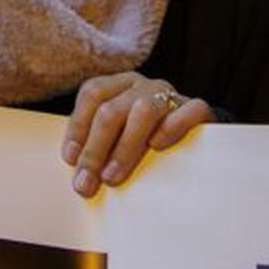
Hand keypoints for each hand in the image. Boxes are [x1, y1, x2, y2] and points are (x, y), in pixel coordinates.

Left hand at [61, 72, 213, 197]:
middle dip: (95, 150)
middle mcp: (143, 86)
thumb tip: (79, 178)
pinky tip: (158, 145)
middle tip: (86, 183)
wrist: (193, 142)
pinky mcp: (197, 110)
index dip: (78, 126)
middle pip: (112, 110)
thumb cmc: (143, 144)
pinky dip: (172, 126)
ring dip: (124, 147)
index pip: (93, 94)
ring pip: (145, 111)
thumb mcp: (116, 139)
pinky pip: (189, 110)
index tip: (71, 160)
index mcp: (119, 85)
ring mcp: (170, 95)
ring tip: (112, 176)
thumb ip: (98, 147)